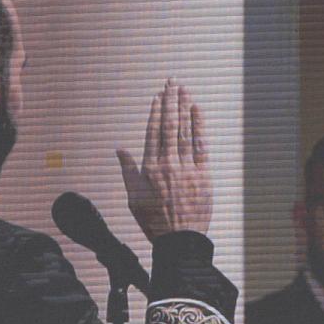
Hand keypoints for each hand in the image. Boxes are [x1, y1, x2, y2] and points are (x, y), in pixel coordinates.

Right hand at [116, 79, 211, 240]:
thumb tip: (120, 150)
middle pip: (169, 126)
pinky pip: (200, 145)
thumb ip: (128, 171)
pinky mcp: (203, 174)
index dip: (155, 112)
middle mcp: (168, 164)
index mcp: (149, 169)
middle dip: (170, 102)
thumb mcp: (134, 198)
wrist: (180, 241)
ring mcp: (186, 168)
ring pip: (184, 131)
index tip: (157, 97)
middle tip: (171, 82)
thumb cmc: (155, 222)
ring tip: (183, 90)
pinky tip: (197, 110)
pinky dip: (198, 126)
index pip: (153, 133)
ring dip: (183, 108)